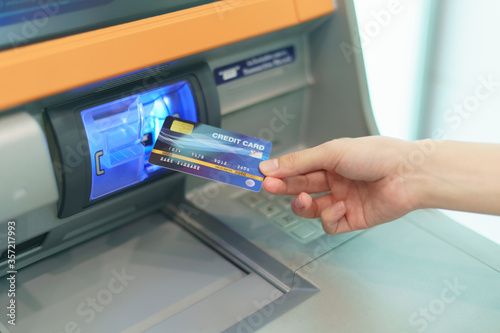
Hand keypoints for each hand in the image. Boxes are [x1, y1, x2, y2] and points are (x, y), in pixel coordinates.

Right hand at [259, 137, 418, 233]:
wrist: (408, 175)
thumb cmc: (377, 155)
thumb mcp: (331, 153)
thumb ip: (298, 162)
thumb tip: (270, 165)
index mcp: (330, 160)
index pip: (297, 168)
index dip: (280, 172)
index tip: (262, 174)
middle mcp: (335, 180)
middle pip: (300, 187)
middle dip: (284, 187)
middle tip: (269, 187)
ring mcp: (342, 200)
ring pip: (311, 209)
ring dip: (304, 205)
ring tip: (305, 199)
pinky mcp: (352, 219)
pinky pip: (330, 224)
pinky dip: (330, 217)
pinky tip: (340, 206)